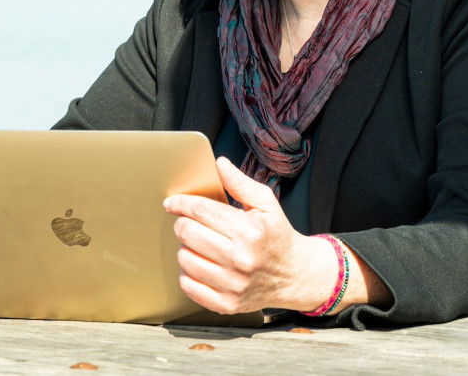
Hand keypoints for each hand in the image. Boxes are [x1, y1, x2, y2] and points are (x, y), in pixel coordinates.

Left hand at [162, 157, 336, 313]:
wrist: (295, 275)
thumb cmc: (277, 235)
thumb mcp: (267, 203)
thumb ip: (241, 183)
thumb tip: (219, 164)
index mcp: (249, 230)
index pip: (200, 211)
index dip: (181, 203)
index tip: (173, 203)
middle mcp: (240, 259)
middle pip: (187, 233)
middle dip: (183, 224)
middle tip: (190, 223)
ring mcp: (233, 284)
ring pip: (184, 259)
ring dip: (186, 248)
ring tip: (199, 244)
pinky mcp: (227, 304)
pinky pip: (189, 286)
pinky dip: (188, 273)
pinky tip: (200, 264)